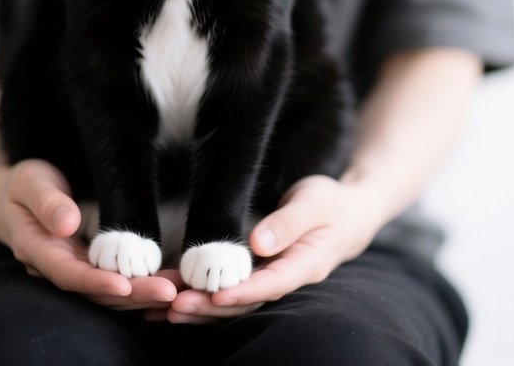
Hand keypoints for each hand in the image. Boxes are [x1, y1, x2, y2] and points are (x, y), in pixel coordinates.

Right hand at [0, 159, 178, 309]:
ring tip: (177, 288)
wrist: (17, 194)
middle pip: (95, 289)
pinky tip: (168, 281)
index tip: (125, 284)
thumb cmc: (24, 184)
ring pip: (109, 290)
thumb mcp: (29, 183)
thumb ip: (47, 202)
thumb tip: (67, 224)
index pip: (68, 273)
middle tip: (169, 292)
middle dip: (133, 294)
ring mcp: (75, 267)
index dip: (96, 281)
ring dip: (142, 293)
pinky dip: (141, 284)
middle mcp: (57, 266)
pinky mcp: (90, 263)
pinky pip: (116, 278)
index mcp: (37, 250)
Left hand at [150, 175, 382, 323]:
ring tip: (164, 310)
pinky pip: (232, 288)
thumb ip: (288, 223)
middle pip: (247, 300)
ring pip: (236, 300)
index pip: (270, 284)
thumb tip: (259, 243)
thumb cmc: (331, 203)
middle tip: (174, 306)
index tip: (212, 295)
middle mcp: (287, 277)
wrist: (348, 211)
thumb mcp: (314, 204)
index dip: (241, 292)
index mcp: (304, 264)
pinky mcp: (261, 271)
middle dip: (210, 306)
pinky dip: (205, 295)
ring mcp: (273, 277)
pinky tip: (176, 297)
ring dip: (202, 306)